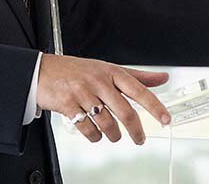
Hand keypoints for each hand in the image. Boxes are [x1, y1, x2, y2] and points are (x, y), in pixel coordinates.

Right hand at [36, 54, 170, 144]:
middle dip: (136, 130)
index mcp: (111, 71)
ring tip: (114, 136)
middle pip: (125, 111)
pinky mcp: (69, 105)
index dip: (154, 105)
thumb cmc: (77, 71)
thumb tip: (162, 78)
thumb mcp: (108, 69)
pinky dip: (95, 137)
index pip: (138, 89)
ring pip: (107, 123)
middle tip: (140, 139)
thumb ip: (136, 76)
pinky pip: (88, 129)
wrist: (43, 70)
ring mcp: (83, 93)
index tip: (165, 118)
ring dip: (113, 135)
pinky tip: (96, 134)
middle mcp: (98, 81)